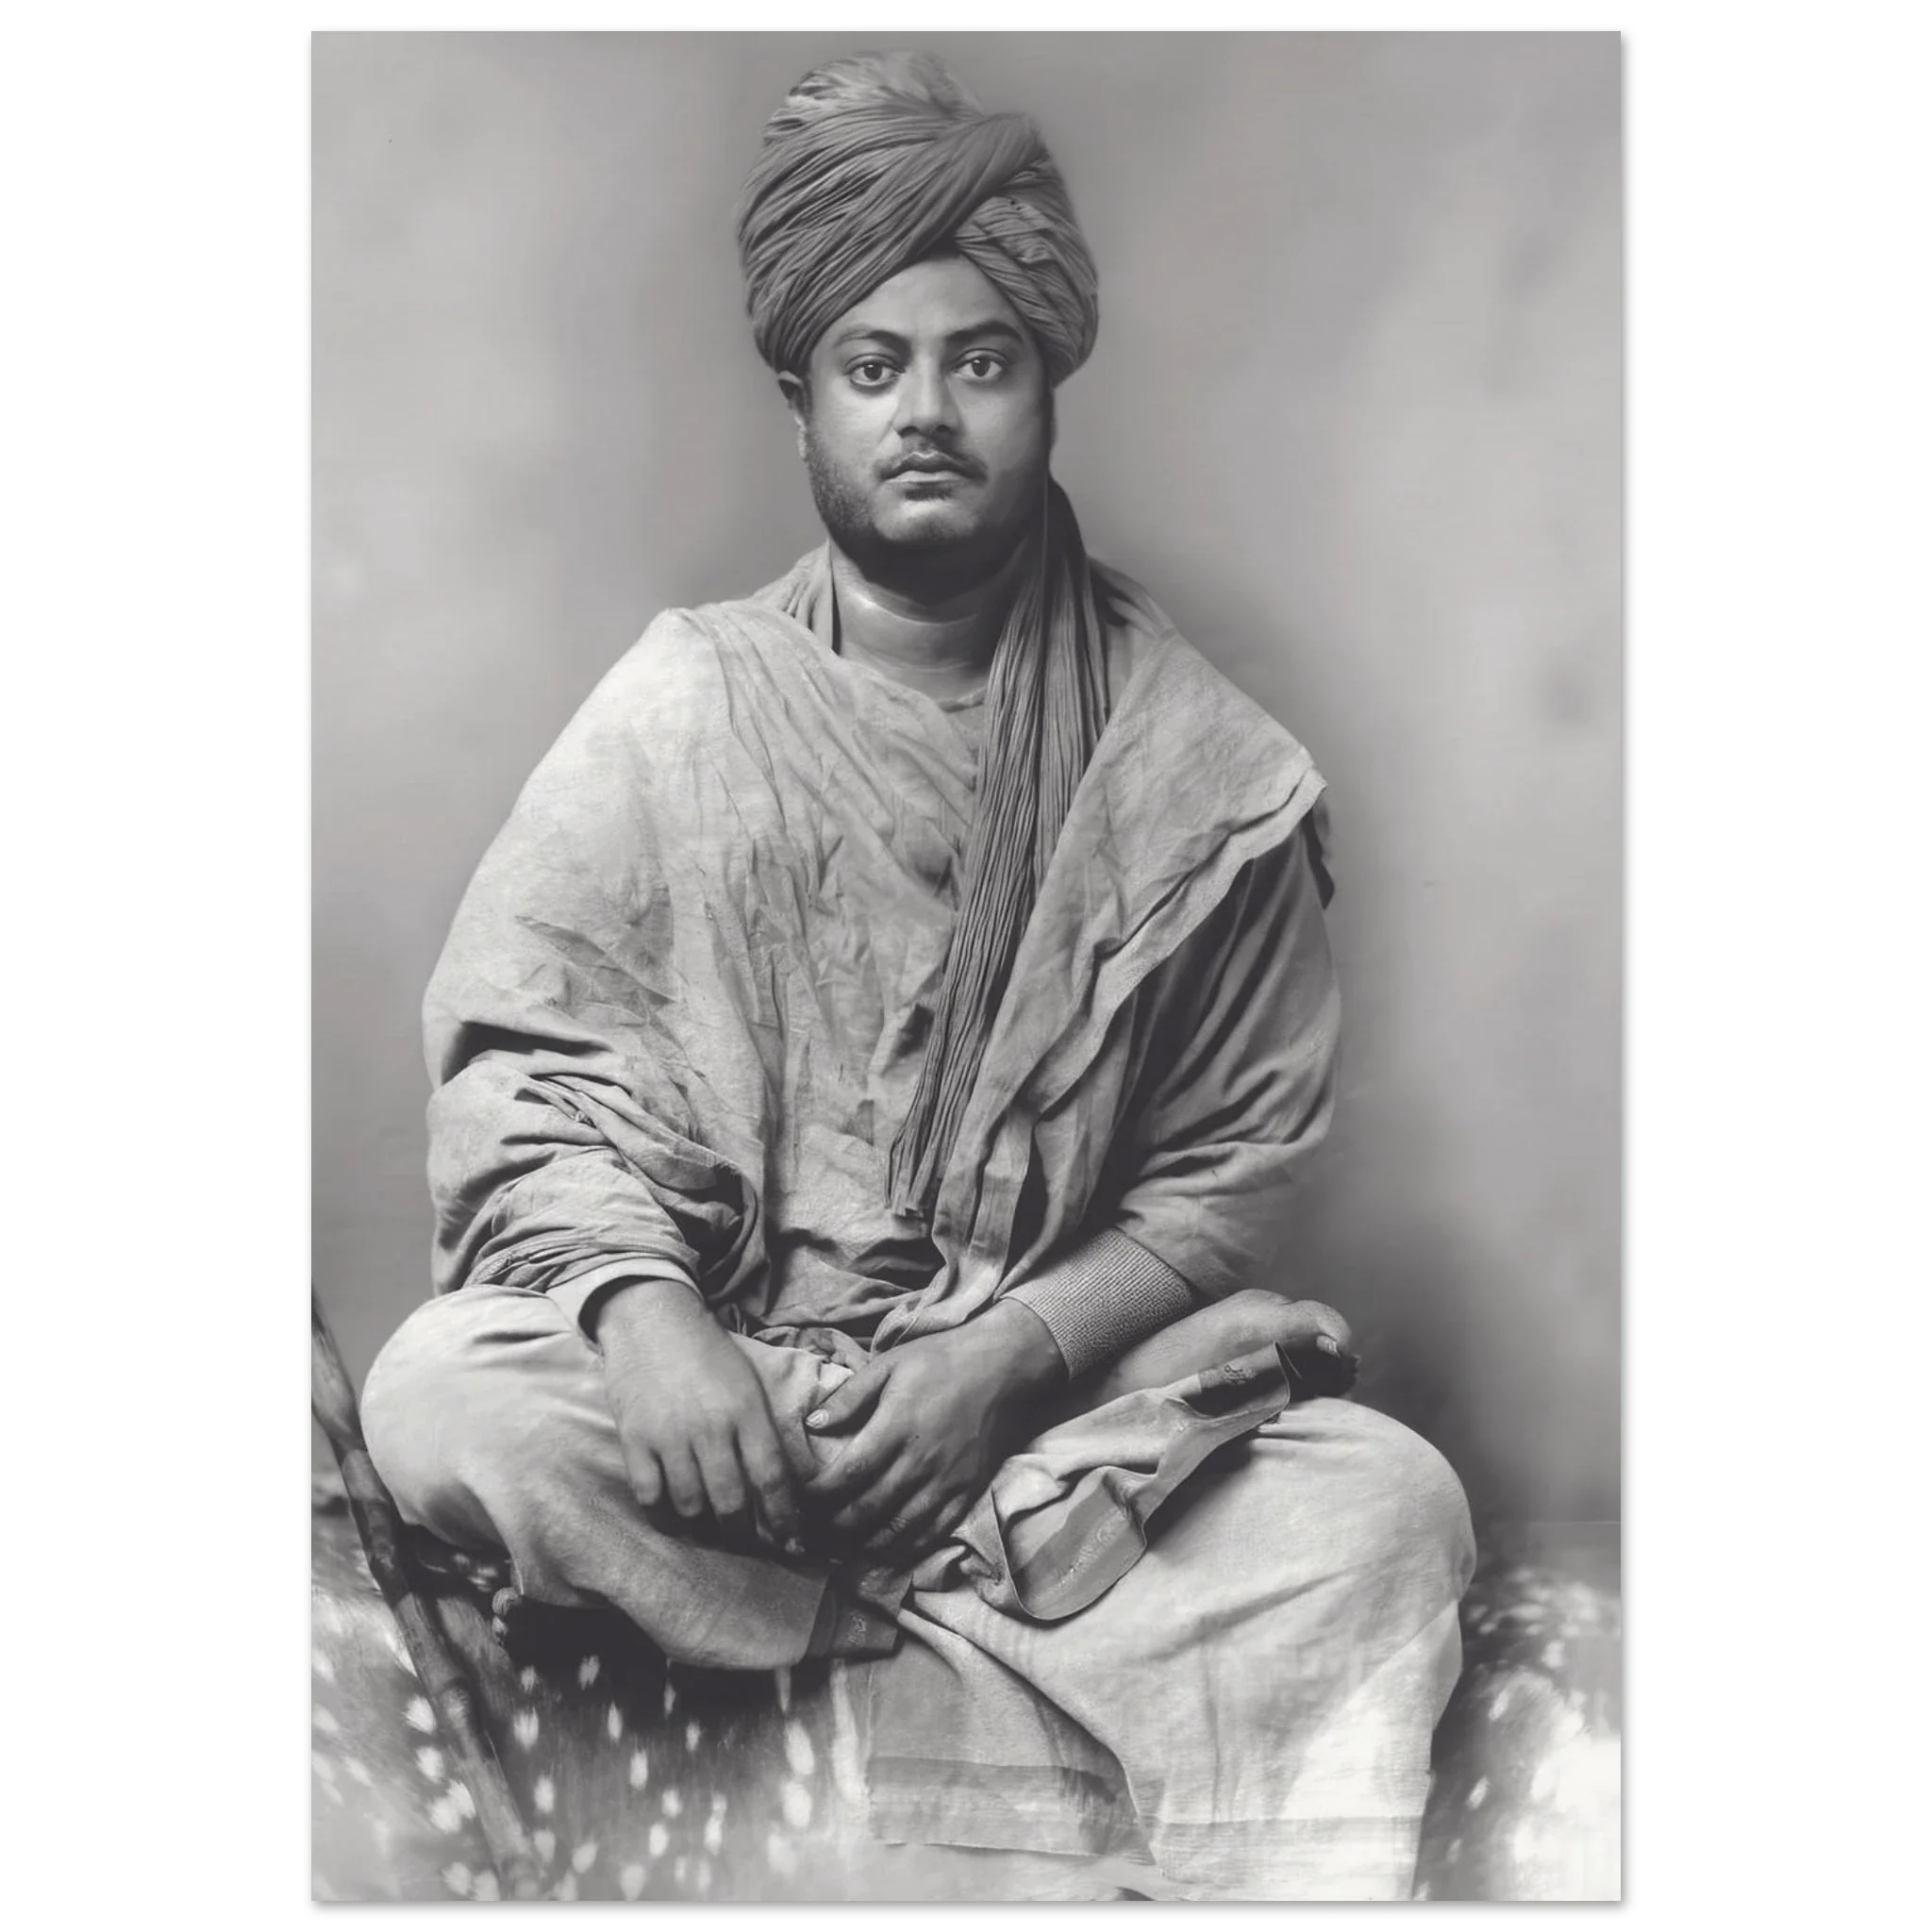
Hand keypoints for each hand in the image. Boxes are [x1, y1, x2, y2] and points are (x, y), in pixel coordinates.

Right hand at [593, 1279, 804, 1554]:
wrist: (653, 1319)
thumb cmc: (709, 1353)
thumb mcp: (749, 1385)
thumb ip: (761, 1432)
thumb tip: (780, 1486)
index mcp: (747, 1411)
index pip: (773, 1479)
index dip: (785, 1521)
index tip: (794, 1545)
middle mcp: (712, 1427)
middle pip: (732, 1504)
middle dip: (745, 1535)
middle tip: (751, 1543)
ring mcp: (670, 1435)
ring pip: (691, 1506)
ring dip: (704, 1530)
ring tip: (713, 1532)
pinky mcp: (635, 1439)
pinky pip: (650, 1497)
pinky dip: (665, 1518)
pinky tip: (676, 1520)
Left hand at [799, 1302, 1065, 1565]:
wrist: (1001, 1367)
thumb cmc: (940, 1360)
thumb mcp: (889, 1364)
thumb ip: (850, 1396)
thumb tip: (812, 1425)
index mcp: (895, 1427)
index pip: (848, 1473)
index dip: (820, 1494)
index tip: (800, 1500)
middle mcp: (918, 1461)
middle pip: (868, 1508)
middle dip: (834, 1526)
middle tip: (812, 1532)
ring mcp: (945, 1481)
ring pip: (898, 1528)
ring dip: (864, 1545)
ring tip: (840, 1549)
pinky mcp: (966, 1492)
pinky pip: (932, 1532)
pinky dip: (905, 1548)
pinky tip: (885, 1552)